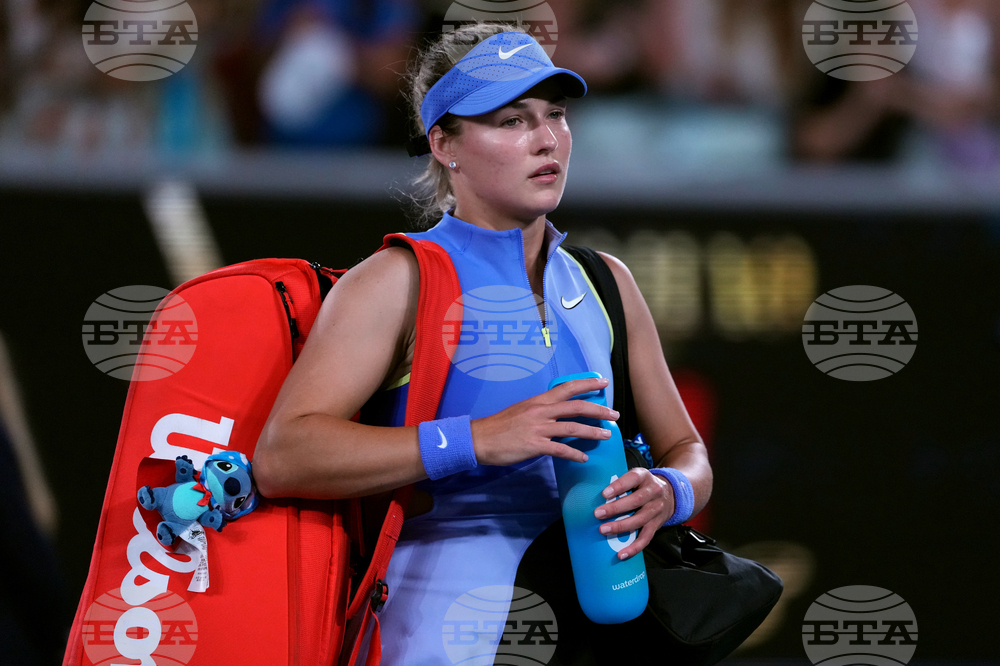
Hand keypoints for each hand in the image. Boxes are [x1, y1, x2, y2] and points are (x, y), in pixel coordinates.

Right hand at [470, 377, 619, 466]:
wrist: (479, 439)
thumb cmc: (500, 426)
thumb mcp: (522, 411)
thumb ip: (541, 410)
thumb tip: (558, 414)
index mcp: (538, 400)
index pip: (567, 388)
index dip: (587, 384)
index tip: (604, 383)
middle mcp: (541, 411)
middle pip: (576, 407)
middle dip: (599, 410)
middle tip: (614, 414)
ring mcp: (538, 428)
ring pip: (573, 427)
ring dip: (593, 432)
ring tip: (606, 435)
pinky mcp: (534, 445)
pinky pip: (560, 449)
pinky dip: (574, 454)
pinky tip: (583, 458)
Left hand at [594, 468, 673, 559]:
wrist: (671, 494)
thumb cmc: (644, 485)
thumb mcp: (636, 476)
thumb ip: (620, 482)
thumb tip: (594, 493)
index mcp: (644, 477)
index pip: (633, 479)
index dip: (619, 486)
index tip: (604, 494)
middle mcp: (653, 492)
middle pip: (635, 501)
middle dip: (615, 508)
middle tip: (598, 514)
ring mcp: (656, 510)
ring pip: (639, 520)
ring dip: (620, 527)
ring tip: (603, 530)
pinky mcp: (657, 525)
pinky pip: (646, 538)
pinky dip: (634, 547)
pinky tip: (621, 554)